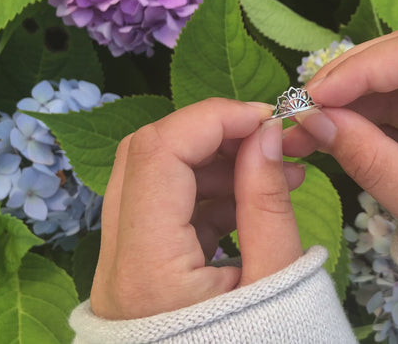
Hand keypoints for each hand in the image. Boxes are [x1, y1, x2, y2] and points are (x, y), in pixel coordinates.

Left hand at [90, 99, 302, 319]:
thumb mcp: (275, 280)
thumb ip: (267, 202)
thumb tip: (266, 134)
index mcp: (147, 266)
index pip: (160, 154)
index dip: (214, 120)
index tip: (269, 118)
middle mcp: (118, 257)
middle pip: (146, 154)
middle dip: (213, 132)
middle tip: (270, 136)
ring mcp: (122, 260)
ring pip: (154, 177)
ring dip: (215, 161)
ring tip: (279, 171)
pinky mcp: (138, 265)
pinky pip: (166, 208)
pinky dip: (210, 190)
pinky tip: (257, 195)